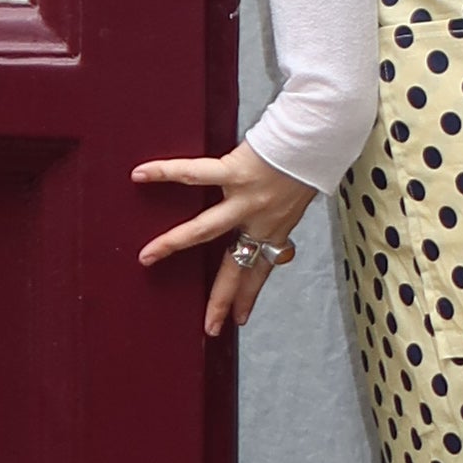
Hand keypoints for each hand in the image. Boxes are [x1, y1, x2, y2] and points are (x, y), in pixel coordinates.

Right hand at [133, 144, 319, 334]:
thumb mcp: (301, 195)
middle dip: (221, 299)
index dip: (249, 295)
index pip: (261, 270)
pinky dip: (166, 172)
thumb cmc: (310, 157)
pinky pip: (195, 174)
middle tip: (209, 327)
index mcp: (277, 226)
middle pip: (237, 267)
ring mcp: (246, 198)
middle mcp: (261, 219)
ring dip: (173, 243)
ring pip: (205, 230)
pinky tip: (141, 174)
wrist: (320, 134)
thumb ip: (280, 209)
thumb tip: (272, 215)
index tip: (239, 319)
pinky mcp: (236, 170)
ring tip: (148, 257)